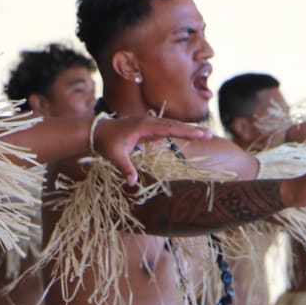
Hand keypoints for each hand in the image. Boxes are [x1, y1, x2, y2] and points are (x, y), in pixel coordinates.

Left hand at [92, 115, 211, 185]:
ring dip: (187, 130)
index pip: (169, 128)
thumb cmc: (106, 143)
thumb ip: (126, 168)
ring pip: (172, 125)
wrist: (96, 131)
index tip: (200, 134)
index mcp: (144, 126)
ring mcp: (148, 123)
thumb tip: (133, 182)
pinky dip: (178, 131)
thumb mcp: (115, 157)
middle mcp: (148, 122)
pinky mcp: (147, 127)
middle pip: (175, 125)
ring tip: (204, 134)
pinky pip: (166, 128)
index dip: (185, 132)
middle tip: (210, 134)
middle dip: (192, 130)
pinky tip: (188, 134)